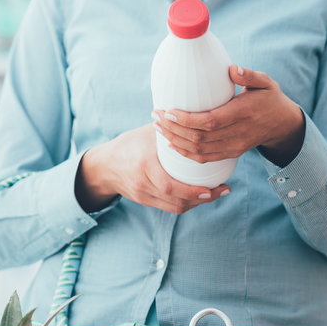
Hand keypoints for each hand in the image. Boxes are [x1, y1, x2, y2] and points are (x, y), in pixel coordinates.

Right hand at [76, 124, 229, 213]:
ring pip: (176, 207)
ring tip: (215, 193)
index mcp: (144, 166)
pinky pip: (170, 207)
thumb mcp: (147, 134)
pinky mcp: (145, 202)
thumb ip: (170, 129)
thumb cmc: (129, 144)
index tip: (214, 187)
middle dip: (203, 199)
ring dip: (198, 203)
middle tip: (223, 190)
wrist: (103, 166)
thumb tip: (196, 118)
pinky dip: (186, 202)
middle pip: (178, 201)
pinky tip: (199, 196)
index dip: (194, 191)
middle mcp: (143, 184)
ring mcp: (144, 196)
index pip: (171, 186)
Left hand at [153, 65, 305, 167]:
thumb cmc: (270, 98)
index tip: (169, 111)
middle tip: (156, 115)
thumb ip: (249, 75)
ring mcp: (235, 146)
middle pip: (200, 138)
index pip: (210, 122)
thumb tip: (232, 69)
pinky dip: (186, 153)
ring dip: (175, 140)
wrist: (283, 124)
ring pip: (199, 150)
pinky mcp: (232, 153)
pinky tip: (172, 143)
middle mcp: (238, 134)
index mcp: (243, 114)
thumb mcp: (266, 82)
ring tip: (158, 127)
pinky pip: (205, 158)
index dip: (187, 120)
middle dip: (174, 129)